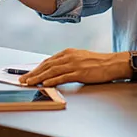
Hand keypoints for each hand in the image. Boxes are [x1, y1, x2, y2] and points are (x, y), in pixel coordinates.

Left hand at [17, 49, 131, 86]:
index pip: (48, 61)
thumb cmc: (98, 63)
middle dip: (33, 73)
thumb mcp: (80, 59)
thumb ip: (67, 63)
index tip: (28, 74)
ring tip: (29, 82)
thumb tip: (55, 71)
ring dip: (38, 77)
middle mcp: (69, 57)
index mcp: (68, 53)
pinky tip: (45, 83)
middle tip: (23, 79)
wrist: (113, 63)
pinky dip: (52, 80)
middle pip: (47, 65)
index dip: (36, 68)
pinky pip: (63, 77)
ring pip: (52, 71)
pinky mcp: (80, 73)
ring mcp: (74, 64)